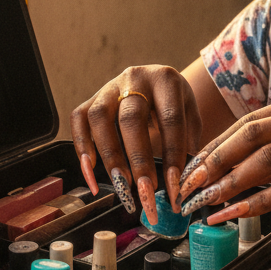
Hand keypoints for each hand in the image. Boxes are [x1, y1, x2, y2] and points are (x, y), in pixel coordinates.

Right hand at [70, 65, 202, 223]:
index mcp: (167, 81)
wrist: (156, 82)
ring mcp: (109, 87)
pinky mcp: (91, 98)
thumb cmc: (175, 105)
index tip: (174, 186)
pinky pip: (78, 119)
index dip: (173, 154)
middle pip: (131, 119)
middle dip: (138, 159)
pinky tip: (91, 172)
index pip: (171, 119)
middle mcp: (135, 79)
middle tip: (145, 190)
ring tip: (121, 185)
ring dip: (109, 156)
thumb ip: (189, 144)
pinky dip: (82, 147)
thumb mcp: (192, 116)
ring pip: (99, 118)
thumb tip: (181, 182)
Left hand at [176, 93, 270, 222]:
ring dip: (230, 183)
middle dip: (214, 161)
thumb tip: (238, 163)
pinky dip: (258, 202)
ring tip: (208, 201)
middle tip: (191, 183)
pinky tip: (238, 213)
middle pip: (249, 136)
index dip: (217, 144)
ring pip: (264, 160)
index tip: (194, 165)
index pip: (248, 122)